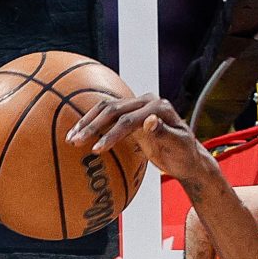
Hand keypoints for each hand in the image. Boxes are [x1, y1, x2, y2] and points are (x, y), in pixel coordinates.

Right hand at [68, 93, 211, 183]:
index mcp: (158, 107)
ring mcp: (137, 105)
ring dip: (87, 122)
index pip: (129, 119)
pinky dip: (92, 123)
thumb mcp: (179, 147)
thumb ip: (164, 133)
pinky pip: (107, 115)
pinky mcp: (130, 113)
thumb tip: (149, 121)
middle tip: (76, 141)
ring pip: (106, 109)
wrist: (187, 156)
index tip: (97, 149)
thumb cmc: (184, 155)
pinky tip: (78, 133)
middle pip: (113, 110)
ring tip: (71, 138)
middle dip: (92, 126)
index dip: (112, 134)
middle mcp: (146, 101)